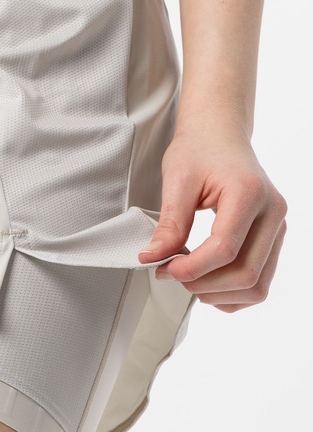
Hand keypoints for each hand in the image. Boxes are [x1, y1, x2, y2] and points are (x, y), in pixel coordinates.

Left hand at [137, 117, 287, 312]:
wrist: (219, 137)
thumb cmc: (199, 151)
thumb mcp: (177, 180)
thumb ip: (169, 223)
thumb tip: (153, 258)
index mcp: (250, 194)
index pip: (224, 249)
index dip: (190, 268)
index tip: (162, 267)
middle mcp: (273, 213)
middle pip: (245, 273)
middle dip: (202, 284)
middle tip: (171, 274)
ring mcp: (277, 228)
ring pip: (257, 285)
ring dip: (218, 294)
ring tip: (188, 279)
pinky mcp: (273, 239)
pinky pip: (261, 282)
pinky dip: (233, 293)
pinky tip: (207, 282)